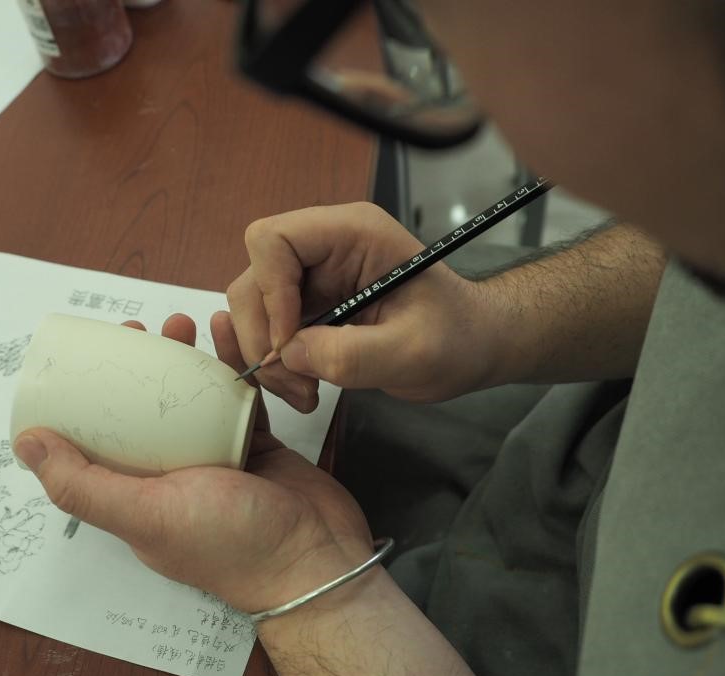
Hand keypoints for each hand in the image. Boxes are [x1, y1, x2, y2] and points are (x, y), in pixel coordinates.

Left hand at [13, 313, 372, 612]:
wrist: (316, 558)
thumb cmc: (230, 542)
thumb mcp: (146, 514)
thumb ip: (84, 484)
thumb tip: (25, 443)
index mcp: (139, 494)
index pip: (102, 439)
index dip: (92, 395)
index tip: (96, 354)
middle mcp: (173, 475)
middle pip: (148, 410)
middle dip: (142, 366)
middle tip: (146, 331)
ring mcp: (218, 458)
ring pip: (194, 398)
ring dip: (187, 358)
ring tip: (188, 322)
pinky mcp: (257, 444)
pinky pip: (238, 397)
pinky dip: (234, 366)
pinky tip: (230, 335)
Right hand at [227, 202, 501, 409]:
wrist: (472, 347)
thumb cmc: (458, 338)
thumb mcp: (414, 352)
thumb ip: (352, 354)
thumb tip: (288, 355)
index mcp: (352, 233)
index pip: (274, 240)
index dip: (270, 292)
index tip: (290, 344)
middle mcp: (324, 248)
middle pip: (253, 278)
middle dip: (262, 336)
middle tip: (295, 382)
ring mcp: (311, 278)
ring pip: (252, 309)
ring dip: (265, 357)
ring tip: (303, 392)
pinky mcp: (306, 307)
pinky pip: (265, 330)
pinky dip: (273, 364)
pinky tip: (301, 386)